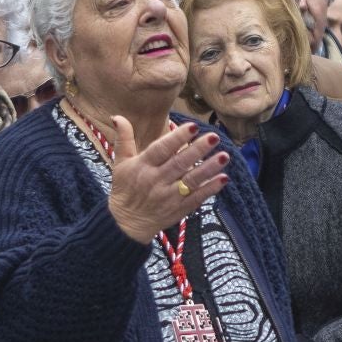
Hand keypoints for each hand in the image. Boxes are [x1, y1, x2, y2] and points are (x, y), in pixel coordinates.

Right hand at [105, 118, 229, 243]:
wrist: (126, 224)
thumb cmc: (125, 189)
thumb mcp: (120, 163)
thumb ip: (124, 139)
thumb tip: (118, 117)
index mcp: (142, 166)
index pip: (161, 150)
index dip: (177, 138)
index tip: (193, 127)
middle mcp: (156, 181)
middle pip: (179, 163)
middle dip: (198, 150)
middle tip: (214, 137)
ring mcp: (169, 197)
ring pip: (191, 181)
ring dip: (209, 169)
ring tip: (224, 156)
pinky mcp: (179, 209)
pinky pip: (197, 198)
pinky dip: (210, 189)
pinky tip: (223, 178)